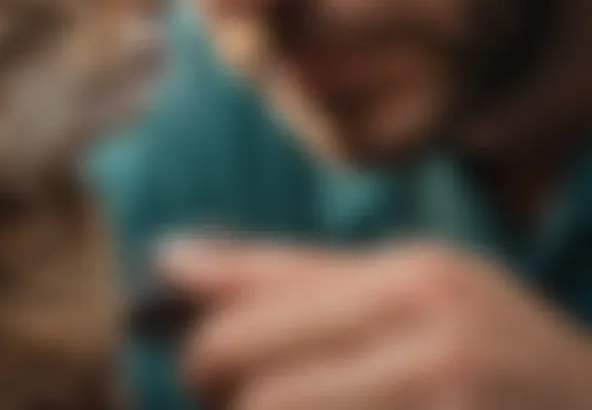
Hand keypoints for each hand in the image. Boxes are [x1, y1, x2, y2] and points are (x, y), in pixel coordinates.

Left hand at [160, 241, 591, 408]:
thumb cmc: (483, 349)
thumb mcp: (396, 290)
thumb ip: (282, 274)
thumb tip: (169, 257)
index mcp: (412, 278)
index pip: (251, 321)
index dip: (205, 353)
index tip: (203, 369)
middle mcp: (437, 339)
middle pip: (261, 395)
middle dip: (230, 402)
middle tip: (246, 397)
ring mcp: (451, 405)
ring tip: (296, 401)